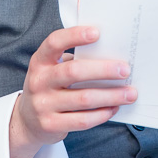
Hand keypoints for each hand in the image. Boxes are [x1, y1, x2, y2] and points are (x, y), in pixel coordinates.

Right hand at [11, 26, 136, 155]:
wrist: (27, 121)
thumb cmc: (49, 87)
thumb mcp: (52, 69)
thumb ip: (73, 60)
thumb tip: (110, 54)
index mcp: (40, 61)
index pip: (54, 42)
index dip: (74, 36)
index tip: (97, 33)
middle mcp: (39, 81)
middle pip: (73, 72)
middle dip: (103, 70)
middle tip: (125, 70)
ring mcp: (43, 105)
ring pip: (83, 99)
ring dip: (111, 95)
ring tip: (130, 93)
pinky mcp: (51, 125)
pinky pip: (82, 120)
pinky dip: (102, 114)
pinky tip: (114, 108)